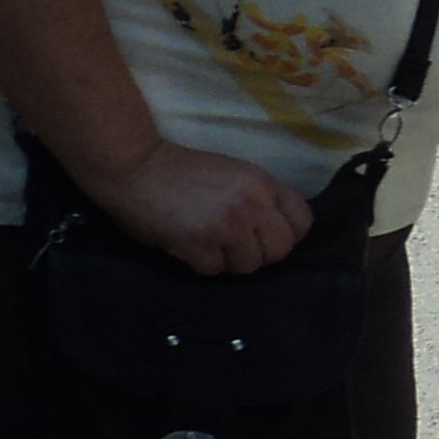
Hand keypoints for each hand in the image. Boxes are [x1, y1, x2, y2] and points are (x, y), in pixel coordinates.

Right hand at [89, 141, 311, 274]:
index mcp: (263, 183)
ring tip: (210, 245)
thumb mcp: (234, 174)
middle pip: (280, 250)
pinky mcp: (199, 243)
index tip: (267, 237)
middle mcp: (251, 203)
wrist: (136, 167)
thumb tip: (277, 231)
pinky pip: (215, 270)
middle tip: (236, 247)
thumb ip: (260, 198)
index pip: (302, 222)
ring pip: (249, 266)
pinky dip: (201, 264)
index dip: (288, 235)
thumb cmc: (182, 171)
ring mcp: (226, 224)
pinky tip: (189, 246)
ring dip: (229, 262)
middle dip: (260, 255)